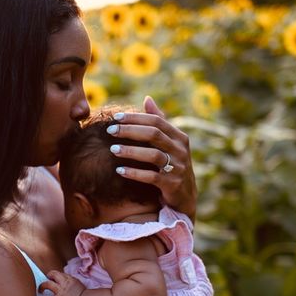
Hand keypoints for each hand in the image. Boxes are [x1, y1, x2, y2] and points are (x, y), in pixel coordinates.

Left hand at [38, 271, 85, 295]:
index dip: (55, 275)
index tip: (54, 277)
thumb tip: (69, 285)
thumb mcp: (79, 285)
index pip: (60, 273)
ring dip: (42, 286)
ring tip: (40, 289)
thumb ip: (72, 283)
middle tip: (46, 278)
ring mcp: (60, 291)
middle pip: (53, 274)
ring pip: (47, 284)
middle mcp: (64, 283)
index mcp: (70, 279)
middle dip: (48, 275)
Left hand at [107, 96, 196, 220]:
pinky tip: (119, 170)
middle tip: (110, 131)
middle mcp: (181, 150)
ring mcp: (178, 168)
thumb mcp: (170, 144)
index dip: (135, 118)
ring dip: (130, 151)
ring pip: (153, 155)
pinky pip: (151, 177)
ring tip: (112, 150)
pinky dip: (134, 173)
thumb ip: (160, 122)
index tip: (115, 117)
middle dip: (130, 131)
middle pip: (154, 134)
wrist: (185, 197)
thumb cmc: (172, 166)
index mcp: (180, 137)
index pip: (156, 121)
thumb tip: (147, 99)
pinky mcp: (172, 185)